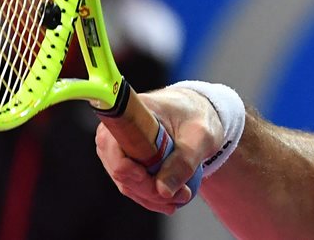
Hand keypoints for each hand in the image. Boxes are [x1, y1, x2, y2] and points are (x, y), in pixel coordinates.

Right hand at [96, 87, 223, 214]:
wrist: (195, 114)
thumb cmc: (197, 117)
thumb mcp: (201, 136)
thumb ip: (184, 161)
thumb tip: (163, 192)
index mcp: (130, 113)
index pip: (112, 145)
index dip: (128, 169)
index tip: (156, 182)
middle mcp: (115, 130)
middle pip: (121, 171)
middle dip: (151, 190)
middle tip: (183, 195)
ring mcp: (116, 148)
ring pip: (126, 183)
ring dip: (153, 197)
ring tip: (181, 197)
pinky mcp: (123, 162)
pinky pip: (132, 185)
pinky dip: (150, 196)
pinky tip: (171, 201)